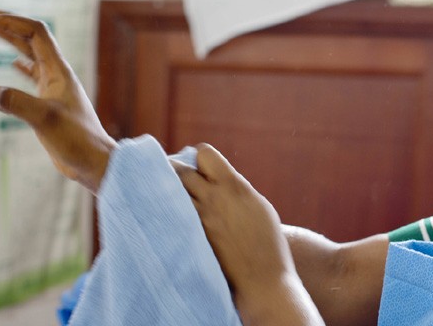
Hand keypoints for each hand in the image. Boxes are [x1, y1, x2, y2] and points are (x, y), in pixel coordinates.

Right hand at [0, 8, 116, 190]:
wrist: (94, 162)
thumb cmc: (76, 140)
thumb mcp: (44, 119)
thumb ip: (16, 103)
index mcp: (59, 71)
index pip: (35, 33)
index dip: (11, 21)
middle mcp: (57, 75)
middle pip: (32, 40)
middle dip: (9, 25)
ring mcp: (54, 88)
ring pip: (31, 57)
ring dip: (12, 42)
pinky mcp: (50, 104)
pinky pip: (33, 77)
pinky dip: (20, 67)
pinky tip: (11, 65)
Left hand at [171, 145, 322, 324]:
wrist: (262, 279)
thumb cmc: (267, 242)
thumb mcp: (258, 205)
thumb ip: (235, 188)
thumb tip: (217, 178)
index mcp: (233, 186)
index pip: (204, 154)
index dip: (199, 157)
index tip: (198, 166)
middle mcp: (213, 198)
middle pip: (180, 170)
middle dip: (175, 169)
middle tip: (170, 174)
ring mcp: (199, 219)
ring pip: (170, 192)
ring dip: (167, 190)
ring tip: (166, 194)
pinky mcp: (191, 237)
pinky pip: (171, 215)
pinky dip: (169, 212)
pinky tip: (170, 216)